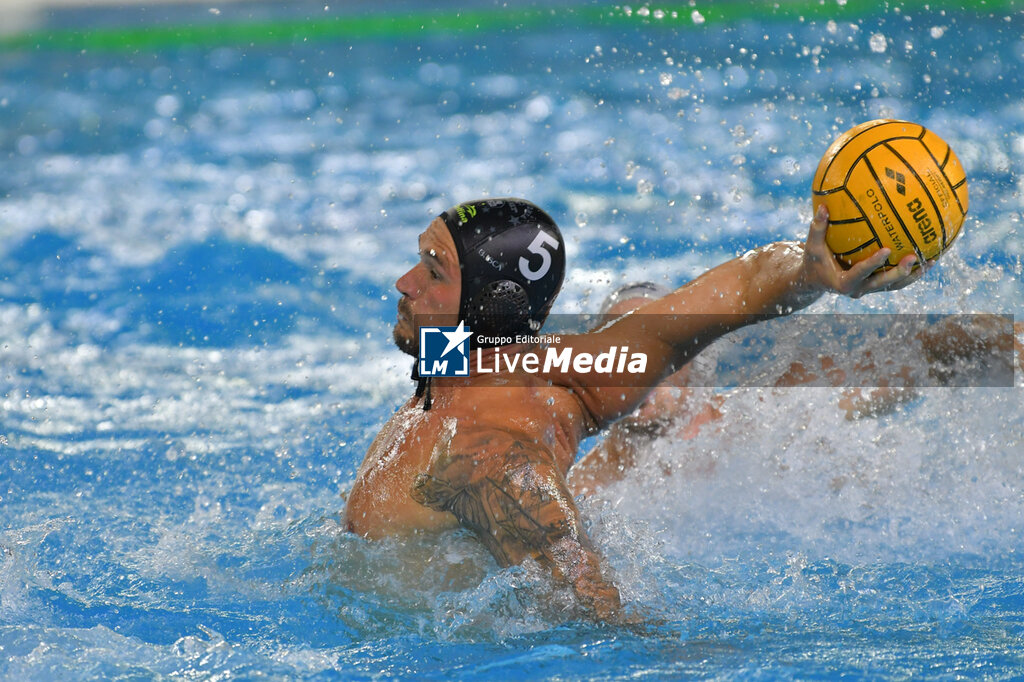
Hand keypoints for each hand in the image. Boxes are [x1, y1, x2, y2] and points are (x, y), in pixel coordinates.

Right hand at [802, 204, 926, 297]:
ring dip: (913, 275)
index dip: (873, 263)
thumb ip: (817, 228)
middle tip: (913, 257)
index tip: (887, 250)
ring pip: (894, 285)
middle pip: (883, 284)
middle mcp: (858, 289)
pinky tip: (927, 259)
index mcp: (843, 282)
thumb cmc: (814, 260)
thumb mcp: (812, 246)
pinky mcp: (877, 286)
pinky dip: (912, 272)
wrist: (816, 280)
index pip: (859, 273)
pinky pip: (897, 281)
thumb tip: (823, 206)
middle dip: (899, 272)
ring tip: (931, 261)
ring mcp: (869, 289)